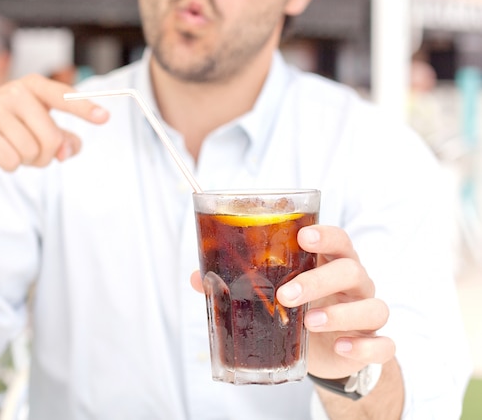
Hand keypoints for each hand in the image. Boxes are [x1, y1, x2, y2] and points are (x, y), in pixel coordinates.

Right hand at [0, 74, 109, 172]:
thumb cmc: (6, 129)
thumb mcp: (37, 128)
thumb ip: (63, 138)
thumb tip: (70, 150)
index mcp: (32, 86)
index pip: (64, 96)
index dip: (85, 108)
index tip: (105, 117)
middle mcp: (13, 91)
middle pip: (51, 137)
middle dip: (46, 154)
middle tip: (33, 153)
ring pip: (32, 151)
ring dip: (27, 160)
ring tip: (11, 149)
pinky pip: (12, 160)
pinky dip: (11, 166)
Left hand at [190, 224, 393, 378]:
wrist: (330, 349)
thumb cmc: (302, 306)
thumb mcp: (275, 290)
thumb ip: (241, 281)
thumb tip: (198, 278)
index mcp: (331, 261)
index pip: (339, 238)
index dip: (326, 234)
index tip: (304, 236)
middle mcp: (355, 283)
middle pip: (352, 269)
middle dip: (320, 279)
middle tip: (286, 295)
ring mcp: (367, 312)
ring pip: (373, 306)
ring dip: (342, 314)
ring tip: (310, 322)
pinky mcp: (373, 343)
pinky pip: (384, 344)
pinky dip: (365, 347)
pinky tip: (340, 348)